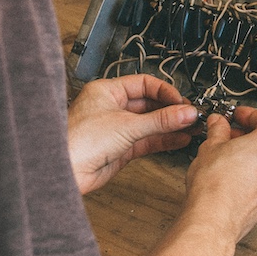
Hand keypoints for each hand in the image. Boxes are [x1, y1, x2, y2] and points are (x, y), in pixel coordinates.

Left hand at [67, 75, 198, 193]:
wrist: (65, 171)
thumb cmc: (78, 141)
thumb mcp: (127, 125)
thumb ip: (161, 120)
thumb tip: (185, 113)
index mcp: (107, 91)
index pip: (144, 84)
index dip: (165, 92)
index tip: (181, 102)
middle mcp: (112, 107)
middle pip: (150, 104)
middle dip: (172, 110)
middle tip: (191, 115)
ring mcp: (117, 128)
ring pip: (151, 123)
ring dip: (171, 126)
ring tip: (191, 127)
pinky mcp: (121, 148)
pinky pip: (148, 140)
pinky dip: (164, 139)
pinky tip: (180, 139)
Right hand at [184, 106, 256, 244]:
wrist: (213, 219)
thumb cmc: (215, 185)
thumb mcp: (211, 146)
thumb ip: (218, 129)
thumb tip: (218, 123)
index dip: (248, 114)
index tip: (236, 115)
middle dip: (247, 134)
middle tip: (227, 133)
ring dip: (250, 154)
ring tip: (226, 154)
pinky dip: (252, 172)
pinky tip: (231, 174)